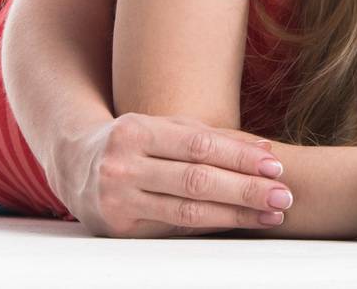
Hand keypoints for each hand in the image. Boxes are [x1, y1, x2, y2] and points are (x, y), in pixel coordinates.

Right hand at [51, 113, 290, 237]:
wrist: (73, 163)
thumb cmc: (133, 140)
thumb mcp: (165, 126)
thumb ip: (213, 137)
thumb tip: (267, 151)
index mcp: (135, 132)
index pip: (199, 146)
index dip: (240, 158)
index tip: (276, 167)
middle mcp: (122, 167)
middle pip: (196, 181)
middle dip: (245, 190)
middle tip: (284, 196)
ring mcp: (117, 201)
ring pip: (187, 211)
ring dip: (235, 215)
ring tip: (271, 215)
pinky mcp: (118, 230)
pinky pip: (174, 228)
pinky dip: (210, 225)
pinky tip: (238, 223)